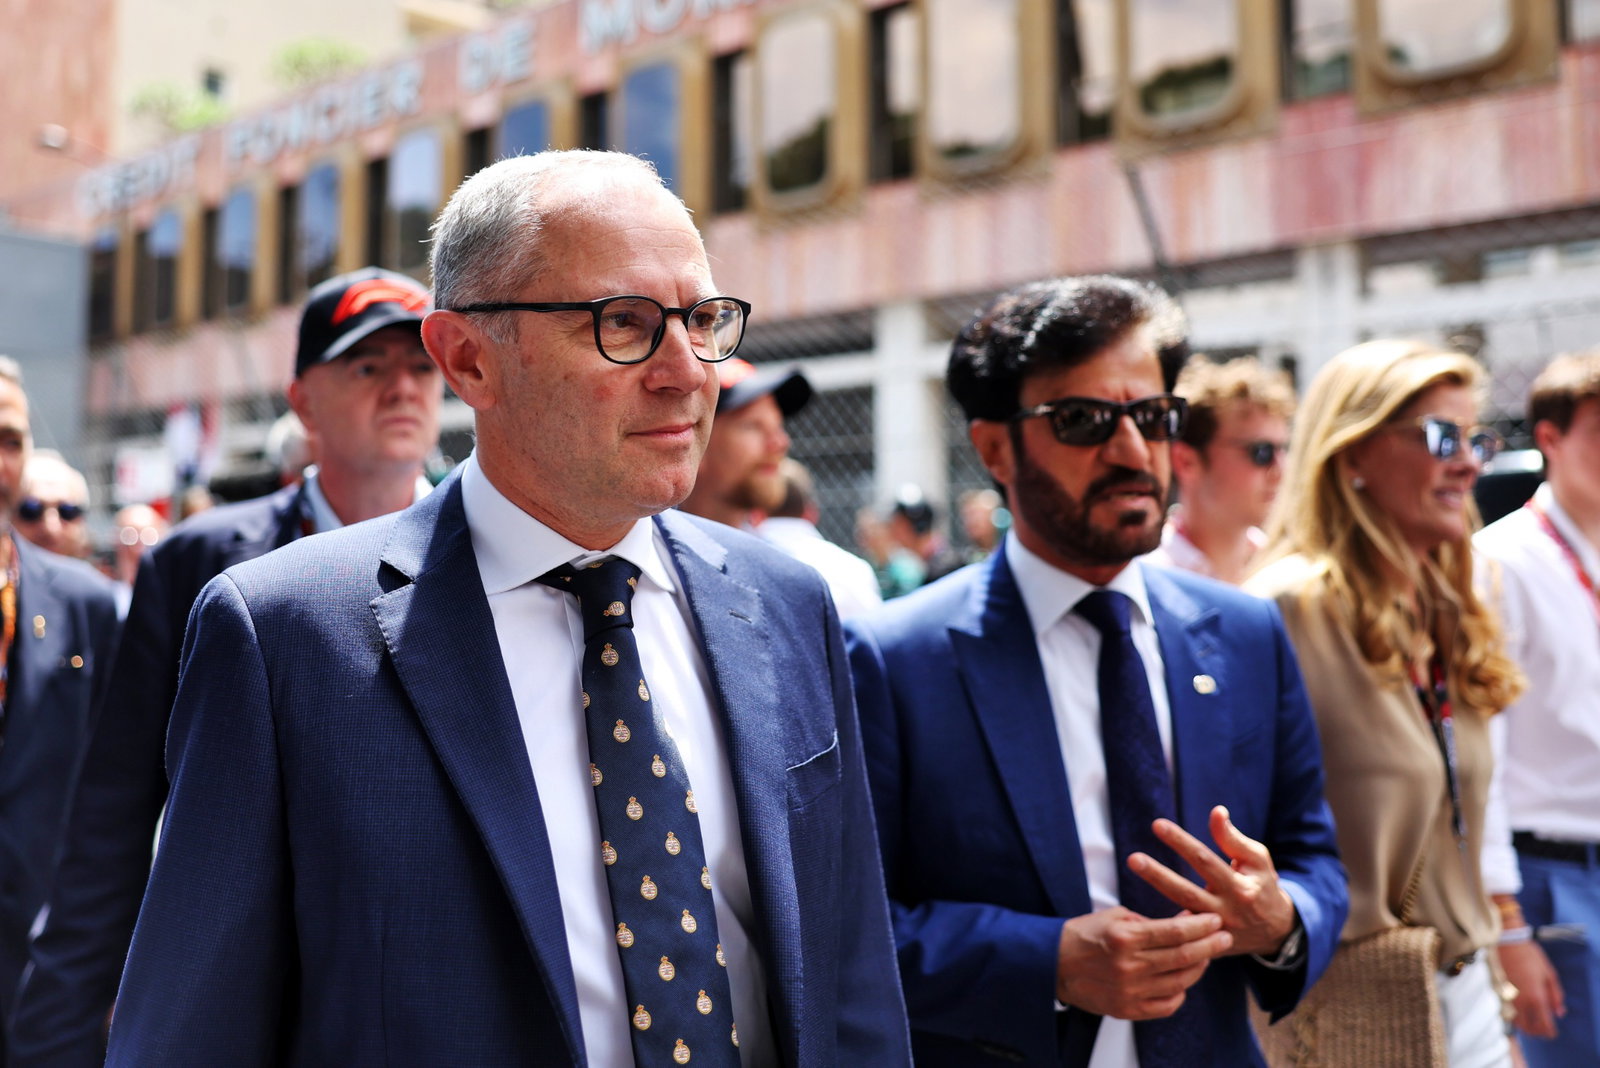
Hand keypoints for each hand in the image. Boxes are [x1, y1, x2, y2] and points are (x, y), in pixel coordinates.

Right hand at [1055, 906, 1231, 1019]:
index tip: (1215, 920)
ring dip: (1199, 967)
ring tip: (1207, 956)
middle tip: (1224, 937)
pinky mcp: (1127, 1009)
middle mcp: (1129, 966)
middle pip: (1183, 957)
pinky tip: (1184, 980)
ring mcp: (1129, 991)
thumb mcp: (1115, 917)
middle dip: (1209, 946)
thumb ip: (1149, 921)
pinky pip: (1166, 1006)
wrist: (1051, 964)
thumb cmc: (1084, 935)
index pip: (1174, 932)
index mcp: (1124, 938)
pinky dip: (1180, 993)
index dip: (1200, 926)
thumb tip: (1184, 920)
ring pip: (1180, 982)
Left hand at [1128, 805, 1295, 957]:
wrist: (1276, 932)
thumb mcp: (1257, 860)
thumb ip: (1233, 838)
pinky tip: (1134, 915)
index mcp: (1239, 888)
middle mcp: (1225, 911)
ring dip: (1155, 897)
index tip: (1157, 825)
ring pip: (1179, 914)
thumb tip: (1216, 811)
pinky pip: (1180, 936)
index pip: (1205, 861)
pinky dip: (1159, 926)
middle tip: (1133, 859)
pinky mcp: (1206, 946)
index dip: (1181, 842)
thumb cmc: (1262, 886)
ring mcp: (1214, 932)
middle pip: (1186, 892)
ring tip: (1134, 874)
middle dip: (1158, 875)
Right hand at [1500, 939, 1564, 1038]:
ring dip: (1525, 1025)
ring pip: (1516, 1021)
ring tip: (1532, 1021)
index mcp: (1537, 997)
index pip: (1544, 1024)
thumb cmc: (1531, 956)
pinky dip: (1516, 1015)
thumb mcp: (1550, 974)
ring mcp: (1509, 997)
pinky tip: (1521, 1010)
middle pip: (1528, 1028)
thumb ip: (1556, 995)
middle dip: (1536, 1032)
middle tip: (1542, 1029)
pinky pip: (1508, 1010)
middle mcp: (1521, 1001)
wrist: (1507, 942)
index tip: (1552, 1033)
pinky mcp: (1500, 992)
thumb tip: (1559, 1012)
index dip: (1550, 1032)